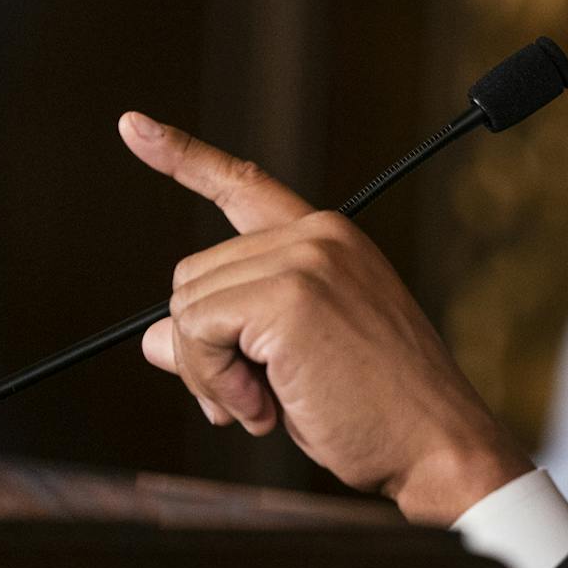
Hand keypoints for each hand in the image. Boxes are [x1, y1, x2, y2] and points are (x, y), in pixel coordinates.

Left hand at [122, 112, 532, 523]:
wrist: (434, 441)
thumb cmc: (376, 411)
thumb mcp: (293, 363)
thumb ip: (232, 335)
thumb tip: (155, 338)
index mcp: (329, 242)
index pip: (244, 188)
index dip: (184, 158)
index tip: (133, 127)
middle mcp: (319, 236)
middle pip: (193, 276)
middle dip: (203, 349)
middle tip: (252, 399)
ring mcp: (306, 260)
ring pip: (187, 307)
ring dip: (207, 372)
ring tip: (264, 406)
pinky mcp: (290, 296)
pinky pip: (197, 331)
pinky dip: (212, 380)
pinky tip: (263, 407)